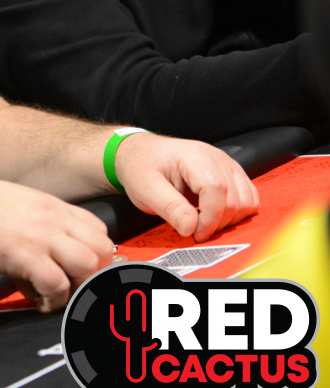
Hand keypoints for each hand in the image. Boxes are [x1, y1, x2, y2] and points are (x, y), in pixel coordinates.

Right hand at [0, 173, 112, 311]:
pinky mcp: (24, 255)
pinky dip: (52, 299)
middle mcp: (52, 218)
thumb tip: (42, 258)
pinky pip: (58, 285)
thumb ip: (36, 225)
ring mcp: (41, 236)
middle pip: (103, 249)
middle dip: (91, 272)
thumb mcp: (14, 206)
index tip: (76, 269)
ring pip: (88, 266)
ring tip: (53, 293)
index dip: (93, 253)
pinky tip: (35, 299)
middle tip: (69, 284)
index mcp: (51, 205)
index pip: (99, 229)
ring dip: (75, 286)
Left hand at [114, 133, 258, 242]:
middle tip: (196, 231)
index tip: (196, 234)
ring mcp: (226, 164)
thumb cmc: (140, 167)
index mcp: (194, 157)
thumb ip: (170, 208)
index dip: (210, 218)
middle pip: (236, 198)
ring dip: (230, 219)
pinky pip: (248, 196)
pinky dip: (236, 212)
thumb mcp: (146, 189)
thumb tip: (191, 228)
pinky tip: (214, 216)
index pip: (217, 190)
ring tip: (204, 223)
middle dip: (219, 222)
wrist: (138, 153)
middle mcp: (216, 157)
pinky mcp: (230, 173)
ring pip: (248, 199)